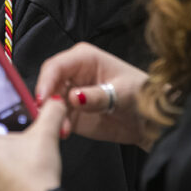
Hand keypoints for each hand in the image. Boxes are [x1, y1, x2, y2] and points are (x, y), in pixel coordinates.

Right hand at [34, 42, 150, 148]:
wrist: (148, 119)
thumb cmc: (140, 94)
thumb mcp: (122, 92)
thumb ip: (97, 96)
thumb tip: (73, 97)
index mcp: (84, 58)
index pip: (56, 66)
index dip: (46, 81)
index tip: (42, 98)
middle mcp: (73, 73)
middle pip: (48, 83)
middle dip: (46, 100)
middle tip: (48, 116)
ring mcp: (70, 93)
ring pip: (49, 103)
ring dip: (51, 116)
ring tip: (64, 129)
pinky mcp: (70, 112)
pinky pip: (56, 118)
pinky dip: (57, 126)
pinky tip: (65, 132)